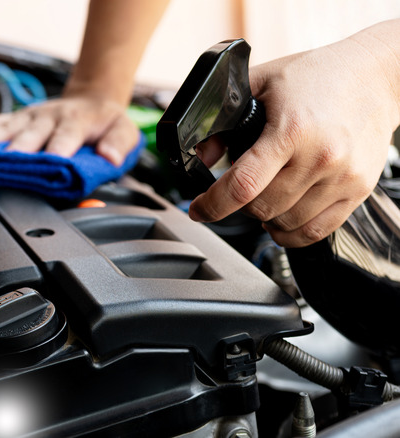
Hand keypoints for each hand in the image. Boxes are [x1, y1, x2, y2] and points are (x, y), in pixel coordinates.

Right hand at [0, 94, 138, 165]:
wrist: (90, 99)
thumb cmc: (104, 122)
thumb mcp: (124, 131)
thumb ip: (118, 145)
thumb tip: (109, 157)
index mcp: (74, 121)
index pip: (65, 135)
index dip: (57, 148)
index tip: (50, 161)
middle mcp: (47, 117)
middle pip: (29, 134)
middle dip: (17, 149)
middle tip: (5, 164)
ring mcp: (27, 117)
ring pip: (5, 129)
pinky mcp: (14, 119)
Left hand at [189, 23, 399, 247]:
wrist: (374, 75)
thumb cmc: (317, 76)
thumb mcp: (261, 82)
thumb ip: (226, 117)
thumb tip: (203, 155)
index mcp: (292, 131)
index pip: (243, 184)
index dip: (213, 204)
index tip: (198, 210)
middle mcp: (320, 157)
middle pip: (262, 207)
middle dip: (238, 205)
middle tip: (236, 192)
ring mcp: (342, 177)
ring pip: (286, 223)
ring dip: (265, 218)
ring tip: (261, 199)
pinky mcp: (358, 190)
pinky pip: (317, 231)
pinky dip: (292, 233)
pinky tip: (282, 218)